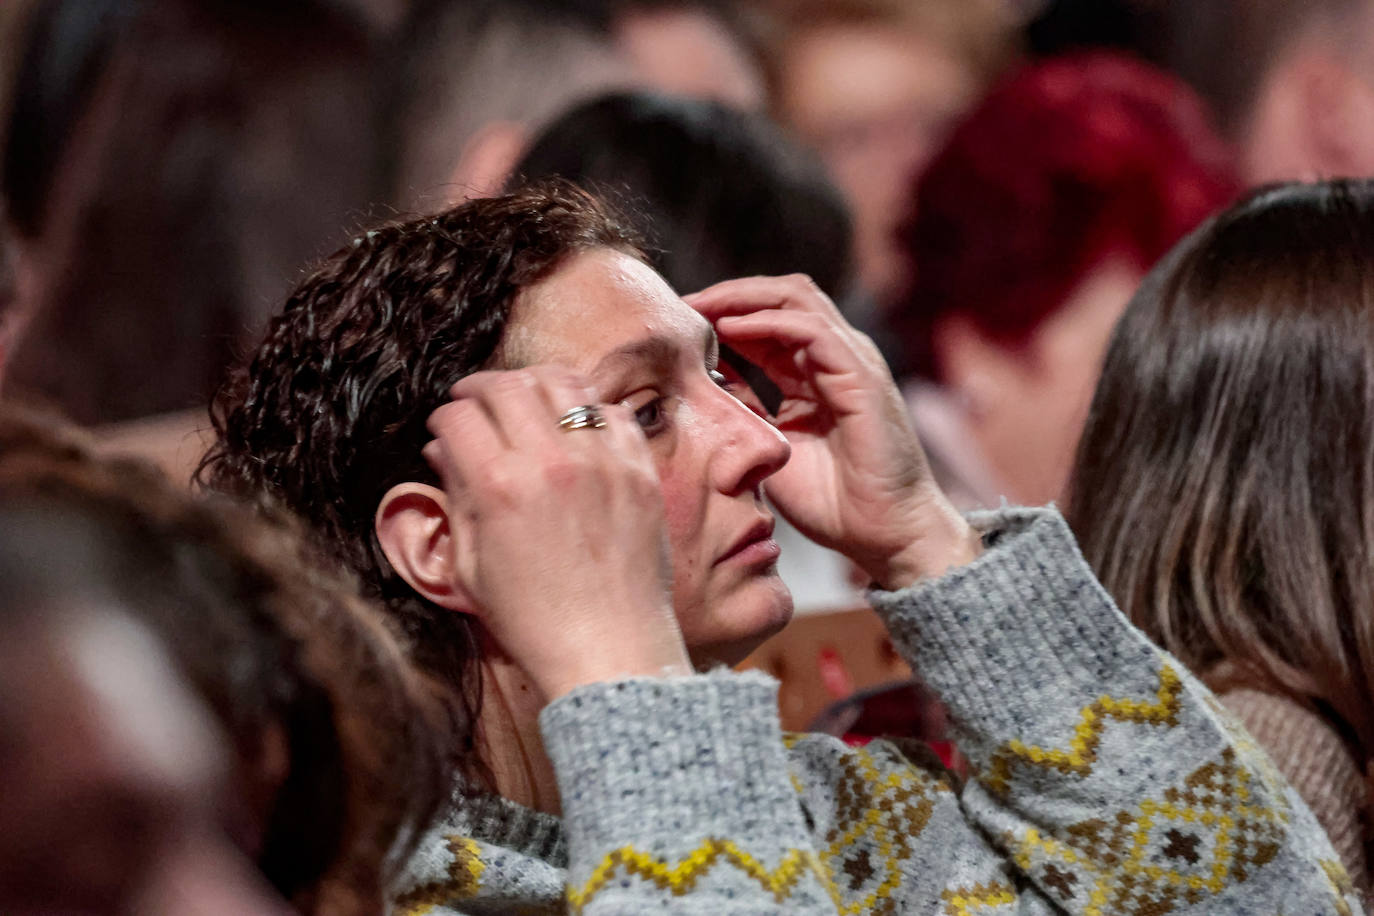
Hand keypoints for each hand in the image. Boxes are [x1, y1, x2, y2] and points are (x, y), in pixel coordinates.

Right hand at [423, 367, 690, 699]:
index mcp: (499, 488)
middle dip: (479, 387)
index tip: (444, 429)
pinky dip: (588, 409)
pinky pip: (613, 412)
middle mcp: (551, 463)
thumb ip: (457, 497)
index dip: (443, 418)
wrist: (609, 651)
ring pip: (561, 382)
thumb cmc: (535, 621)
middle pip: (505, 385)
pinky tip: (575, 427)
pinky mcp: (640, 471)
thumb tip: (443, 450)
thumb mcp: (473, 565)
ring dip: (533, 383)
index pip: (459, 417)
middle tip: (474, 400)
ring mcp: (602, 462)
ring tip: (523, 399)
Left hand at [685, 275, 979, 587]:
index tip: (676, 324)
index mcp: (813, 374)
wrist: (884, 535)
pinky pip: (813, 330)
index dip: (722, 314)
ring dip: (742, 297)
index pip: (767, 321)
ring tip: (700, 307)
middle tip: (682, 306)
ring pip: (796, 299)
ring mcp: (852, 362)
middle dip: (729, 294)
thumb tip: (698, 385)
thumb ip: (744, 412)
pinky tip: (731, 329)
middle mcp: (835, 358)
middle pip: (781, 297)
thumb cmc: (833, 502)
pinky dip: (768, 323)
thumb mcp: (769, 447)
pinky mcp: (862, 377)